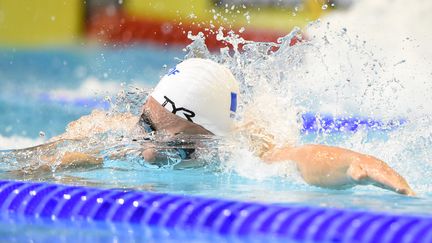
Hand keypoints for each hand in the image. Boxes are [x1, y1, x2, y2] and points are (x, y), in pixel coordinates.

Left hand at [262, 144, 414, 195]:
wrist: (314, 157)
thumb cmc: (303, 160)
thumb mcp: (290, 159)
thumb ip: (279, 158)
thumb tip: (264, 156)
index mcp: (335, 159)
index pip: (348, 163)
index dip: (355, 168)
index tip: (359, 173)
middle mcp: (351, 160)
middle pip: (371, 167)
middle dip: (385, 177)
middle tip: (401, 189)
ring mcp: (360, 165)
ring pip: (381, 171)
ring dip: (394, 180)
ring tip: (409, 193)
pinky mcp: (365, 174)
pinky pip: (382, 177)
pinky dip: (394, 183)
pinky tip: (405, 192)